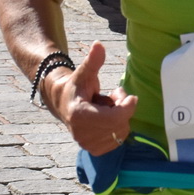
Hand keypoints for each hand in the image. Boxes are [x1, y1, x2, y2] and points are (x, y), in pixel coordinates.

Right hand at [44, 41, 137, 155]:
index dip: (127, 106)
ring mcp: (88, 144)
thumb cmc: (77, 86)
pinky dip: (118, 128)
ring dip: (120, 117)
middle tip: (113, 96)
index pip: (114, 118)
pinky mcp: (95, 150)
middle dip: (122, 108)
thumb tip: (98, 44)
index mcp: (80, 115)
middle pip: (120, 124)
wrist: (63, 104)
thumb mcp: (85, 72)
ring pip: (122, 131)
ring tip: (107, 107)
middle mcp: (82, 134)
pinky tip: (106, 119)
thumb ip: (93, 61)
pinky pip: (119, 139)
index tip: (130, 96)